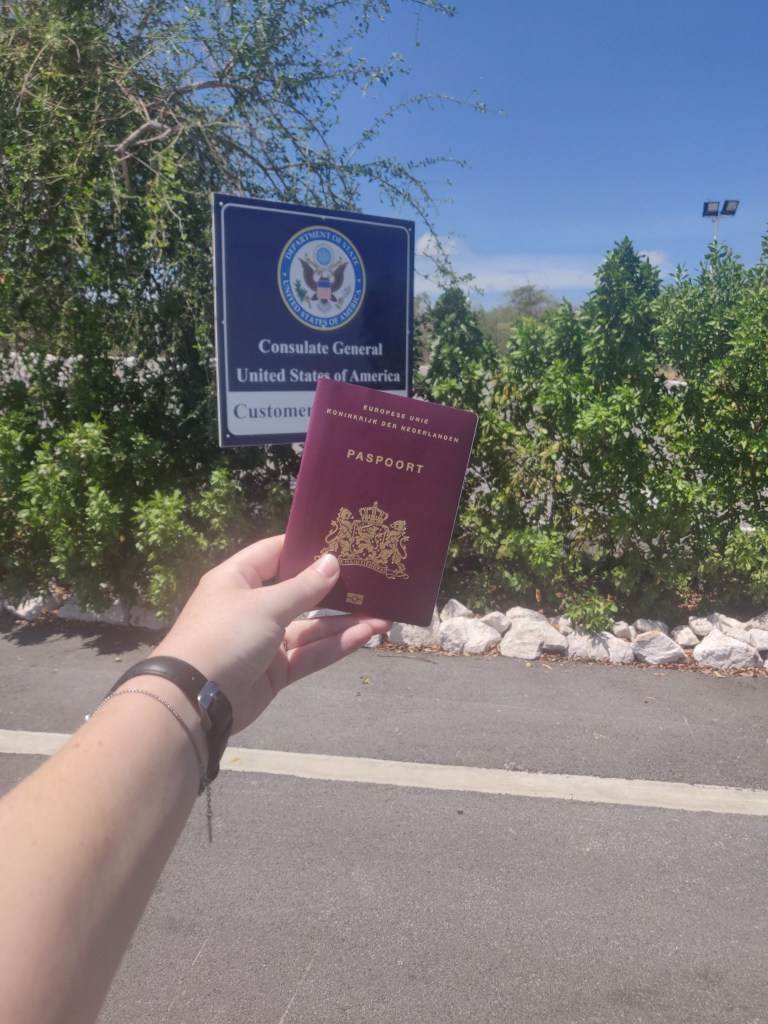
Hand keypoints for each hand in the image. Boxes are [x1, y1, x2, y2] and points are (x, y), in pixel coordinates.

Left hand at [152, 535, 389, 731]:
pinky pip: (309, 654)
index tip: (340, 539)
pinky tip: (364, 635)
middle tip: (372, 579)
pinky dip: (335, 646)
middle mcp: (251, 607)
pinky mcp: (274, 672)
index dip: (304, 546)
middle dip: (333, 590)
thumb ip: (304, 587)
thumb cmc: (223, 636)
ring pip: (310, 628)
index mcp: (237, 580)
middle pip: (299, 593)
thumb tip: (332, 562)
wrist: (194, 700)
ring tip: (383, 616)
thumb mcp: (266, 605)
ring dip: (343, 622)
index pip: (274, 553)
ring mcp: (263, 642)